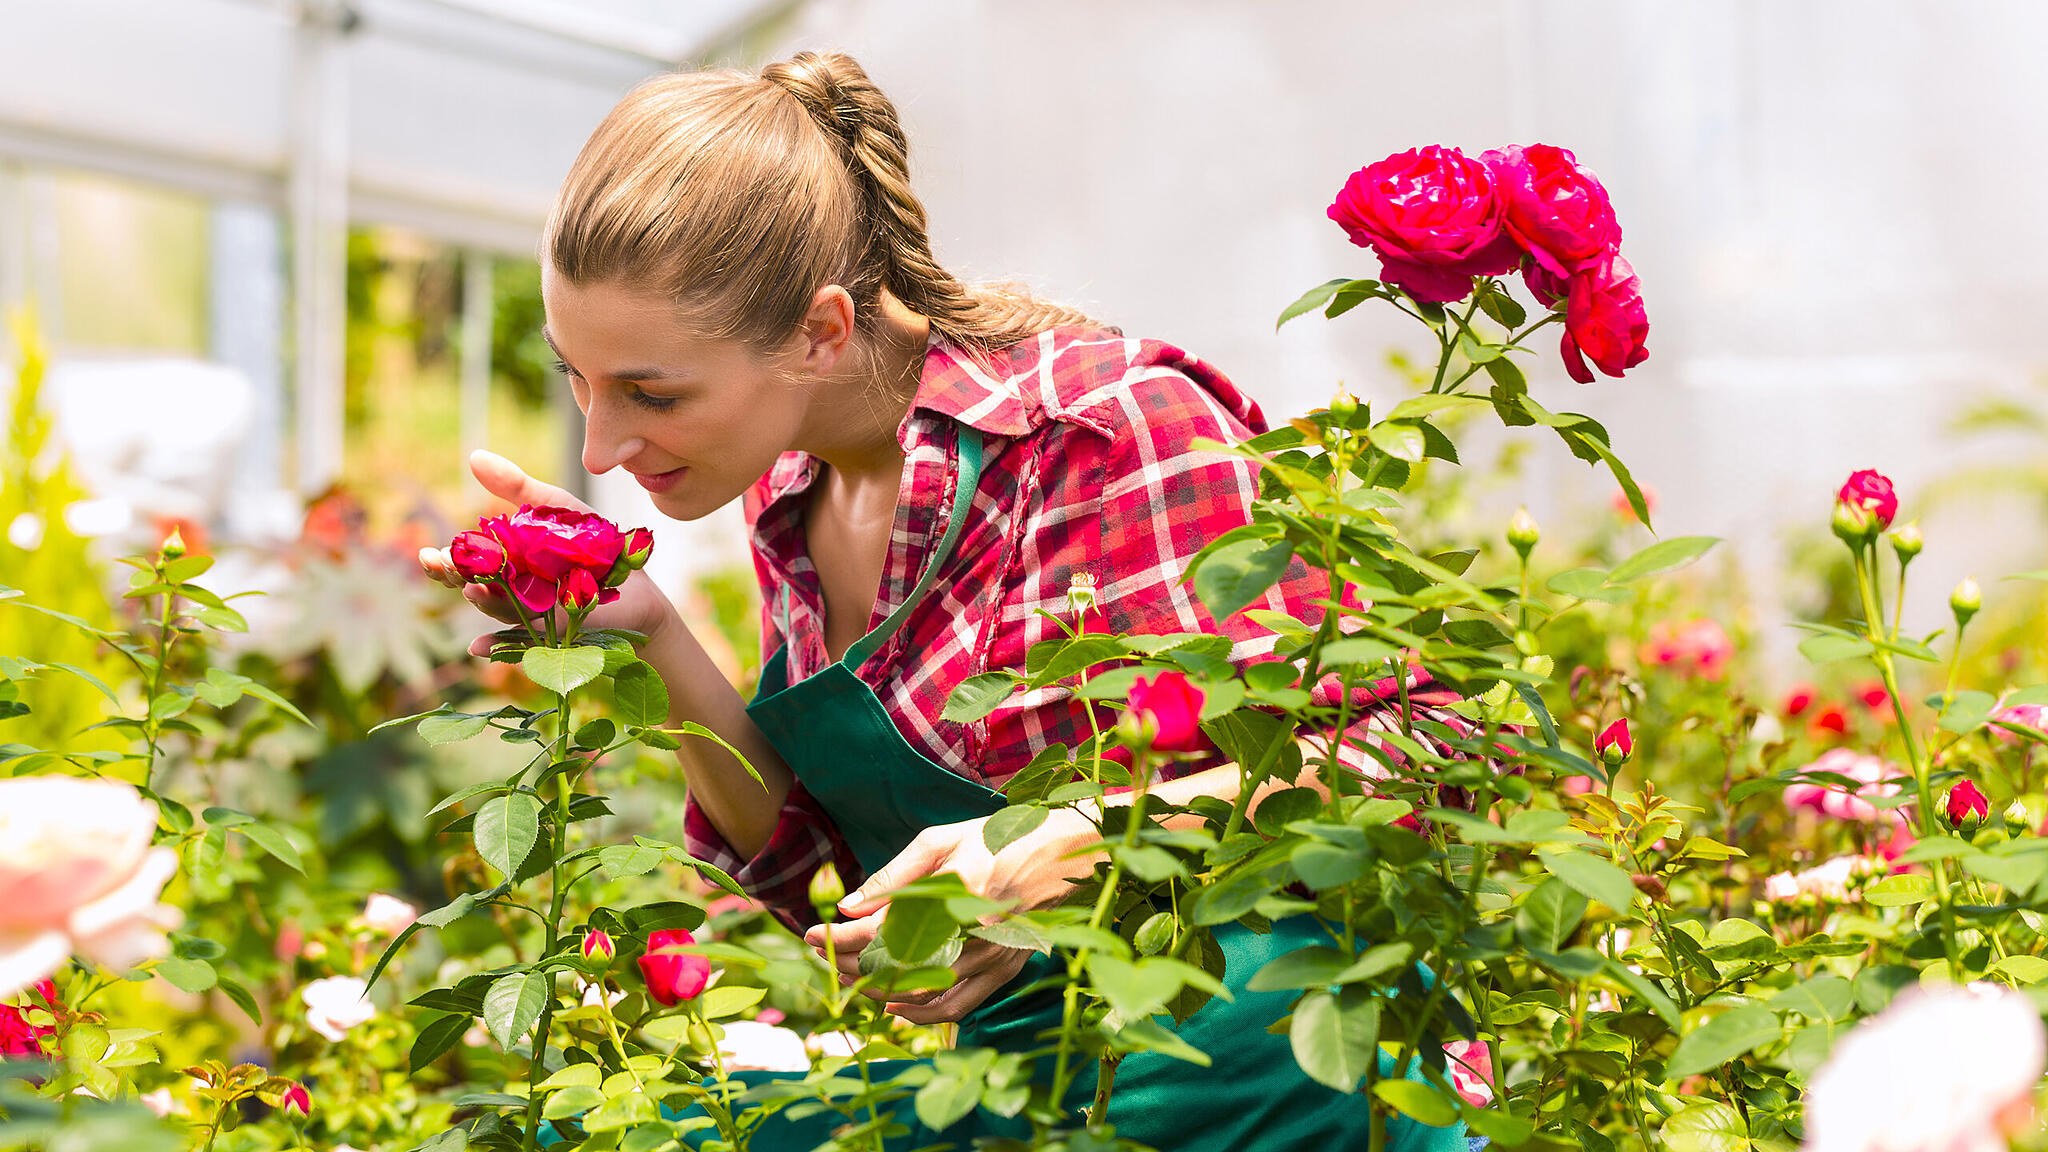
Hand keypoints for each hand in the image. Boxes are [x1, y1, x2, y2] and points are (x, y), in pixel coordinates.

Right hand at [417, 450, 678, 653]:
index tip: (426, 554)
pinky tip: (480, 648)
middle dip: (455, 580)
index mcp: (505, 565)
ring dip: (484, 602)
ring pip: (501, 611)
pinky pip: (529, 640)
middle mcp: (512, 594)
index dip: (443, 562)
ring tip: (474, 589)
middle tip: (441, 567)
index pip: (465, 566)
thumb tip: (474, 456)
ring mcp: (533, 615)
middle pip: (474, 589)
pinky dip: (501, 645)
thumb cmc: (591, 543)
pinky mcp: (560, 630)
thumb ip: (515, 487)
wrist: (638, 576)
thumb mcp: (554, 507)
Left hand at [803, 808, 1094, 1023]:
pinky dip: (921, 1013)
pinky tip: (895, 1004)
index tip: (811, 935)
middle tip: (825, 956)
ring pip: (923, 994)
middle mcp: (974, 931)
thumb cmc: (998, 838)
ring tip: (853, 978)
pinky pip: (957, 1007)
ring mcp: (992, 956)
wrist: (1064, 853)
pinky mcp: (1005, 971)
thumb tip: (848, 907)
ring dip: (880, 991)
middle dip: (852, 965)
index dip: (841, 938)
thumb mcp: (941, 841)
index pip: (882, 929)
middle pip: (897, 966)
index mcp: (954, 891)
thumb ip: (892, 876)